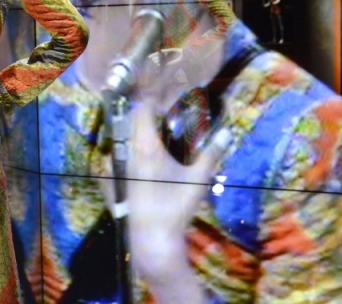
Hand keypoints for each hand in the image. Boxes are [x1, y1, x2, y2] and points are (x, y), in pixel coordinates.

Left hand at [126, 102, 230, 300]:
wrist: (152, 238)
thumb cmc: (176, 206)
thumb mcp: (197, 179)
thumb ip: (212, 153)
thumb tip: (227, 132)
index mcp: (146, 147)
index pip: (141, 111)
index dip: (151, 102)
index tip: (165, 103)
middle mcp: (128, 152)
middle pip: (130, 122)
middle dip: (144, 115)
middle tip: (163, 118)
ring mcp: (119, 166)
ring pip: (123, 138)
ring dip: (136, 132)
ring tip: (156, 137)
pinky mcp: (114, 180)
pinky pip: (118, 156)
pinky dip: (129, 150)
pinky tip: (143, 160)